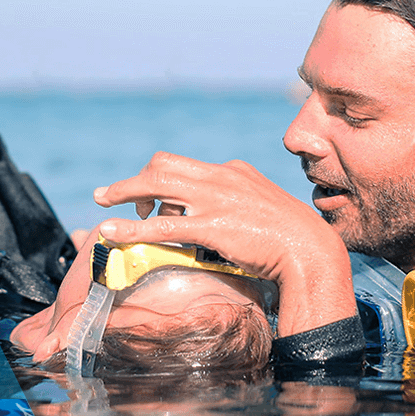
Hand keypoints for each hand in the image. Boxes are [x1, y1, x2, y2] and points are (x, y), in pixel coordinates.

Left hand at [93, 152, 355, 335]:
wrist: (311, 250)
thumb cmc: (290, 238)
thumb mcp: (260, 208)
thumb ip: (235, 205)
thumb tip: (211, 220)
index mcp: (232, 172)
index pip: (183, 165)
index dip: (158, 179)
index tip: (146, 198)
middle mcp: (221, 178)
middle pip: (162, 165)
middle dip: (132, 181)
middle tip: (109, 196)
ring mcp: (216, 200)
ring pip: (156, 185)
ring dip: (123, 195)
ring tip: (103, 210)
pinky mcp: (213, 226)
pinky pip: (162, 224)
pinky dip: (131, 229)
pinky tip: (110, 232)